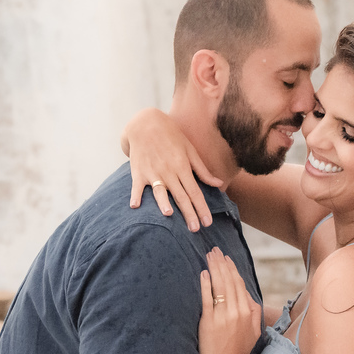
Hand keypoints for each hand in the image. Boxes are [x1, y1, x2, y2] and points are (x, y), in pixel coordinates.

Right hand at [121, 108, 222, 231]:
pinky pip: (137, 186)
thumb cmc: (170, 136)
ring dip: (163, 203)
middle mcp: (168, 171)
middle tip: (195, 229)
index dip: (202, 208)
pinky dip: (136, 195)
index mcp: (182, 167)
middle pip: (180, 196)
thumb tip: (218, 183)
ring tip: (169, 214)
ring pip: (160, 191)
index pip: (195, 192)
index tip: (208, 222)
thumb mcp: (189, 149)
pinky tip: (135, 206)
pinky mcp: (138, 172)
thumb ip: (202, 169)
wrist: (146, 124)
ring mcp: (152, 172)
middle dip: (189, 213)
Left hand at [199, 249, 261, 353]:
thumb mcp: (254, 331)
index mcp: (248, 311)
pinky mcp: (209, 321)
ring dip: (214, 268)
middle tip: (214, 250)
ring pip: (219, 286)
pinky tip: (203, 273)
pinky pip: (207, 298)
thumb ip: (254, 312)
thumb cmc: (239, 350)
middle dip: (221, 263)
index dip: (232, 269)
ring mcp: (223, 315)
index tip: (225, 258)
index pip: (239, 284)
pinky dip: (206, 284)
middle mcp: (236, 311)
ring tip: (209, 256)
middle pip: (229, 281)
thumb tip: (248, 295)